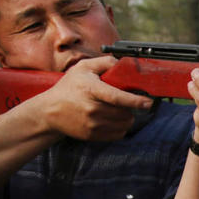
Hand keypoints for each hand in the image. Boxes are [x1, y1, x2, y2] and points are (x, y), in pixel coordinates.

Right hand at [36, 56, 153, 140]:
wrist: (49, 111)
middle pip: (124, 112)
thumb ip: (105, 62)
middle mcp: (92, 109)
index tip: (149, 102)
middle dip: (131, 107)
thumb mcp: (82, 68)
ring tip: (118, 109)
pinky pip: (118, 134)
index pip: (117, 98)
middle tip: (126, 102)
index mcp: (90, 90)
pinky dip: (120, 127)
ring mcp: (92, 124)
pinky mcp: (93, 135)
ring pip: (124, 124)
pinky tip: (112, 119)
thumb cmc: (68, 87)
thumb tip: (125, 63)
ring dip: (127, 117)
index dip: (135, 101)